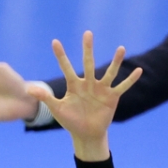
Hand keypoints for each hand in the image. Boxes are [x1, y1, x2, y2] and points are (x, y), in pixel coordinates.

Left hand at [35, 33, 140, 160]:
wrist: (86, 134)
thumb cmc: (70, 120)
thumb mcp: (57, 109)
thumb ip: (45, 98)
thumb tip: (28, 89)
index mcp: (74, 85)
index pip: (66, 67)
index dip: (60, 56)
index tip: (54, 42)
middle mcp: (88, 83)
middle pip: (88, 63)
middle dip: (87, 49)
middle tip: (87, 33)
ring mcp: (101, 89)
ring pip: (109, 72)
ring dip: (115, 61)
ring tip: (121, 48)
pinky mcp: (112, 97)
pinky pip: (122, 87)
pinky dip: (130, 80)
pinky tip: (138, 70)